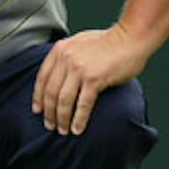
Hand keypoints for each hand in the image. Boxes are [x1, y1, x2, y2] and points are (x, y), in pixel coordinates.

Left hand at [33, 26, 152, 134]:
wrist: (131, 37)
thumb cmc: (108, 42)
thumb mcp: (78, 43)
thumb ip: (66, 57)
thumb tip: (57, 77)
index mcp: (59, 50)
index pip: (41, 78)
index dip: (38, 97)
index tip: (37, 110)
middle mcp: (66, 59)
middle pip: (50, 92)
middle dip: (48, 112)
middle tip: (49, 125)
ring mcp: (79, 69)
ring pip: (63, 101)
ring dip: (61, 119)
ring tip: (62, 130)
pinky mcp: (94, 79)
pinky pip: (82, 104)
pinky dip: (78, 119)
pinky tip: (77, 129)